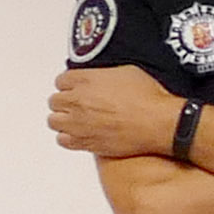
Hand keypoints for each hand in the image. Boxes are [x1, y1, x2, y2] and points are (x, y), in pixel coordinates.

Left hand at [50, 64, 183, 157]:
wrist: (159, 123)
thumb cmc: (150, 99)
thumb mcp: (129, 71)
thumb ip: (105, 74)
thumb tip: (102, 76)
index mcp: (85, 80)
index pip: (61, 80)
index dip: (70, 85)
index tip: (77, 88)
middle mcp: (77, 101)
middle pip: (54, 101)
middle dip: (65, 102)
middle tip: (78, 104)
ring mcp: (78, 123)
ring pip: (54, 121)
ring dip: (64, 119)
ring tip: (76, 119)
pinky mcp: (85, 142)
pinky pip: (63, 140)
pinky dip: (69, 137)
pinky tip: (79, 134)